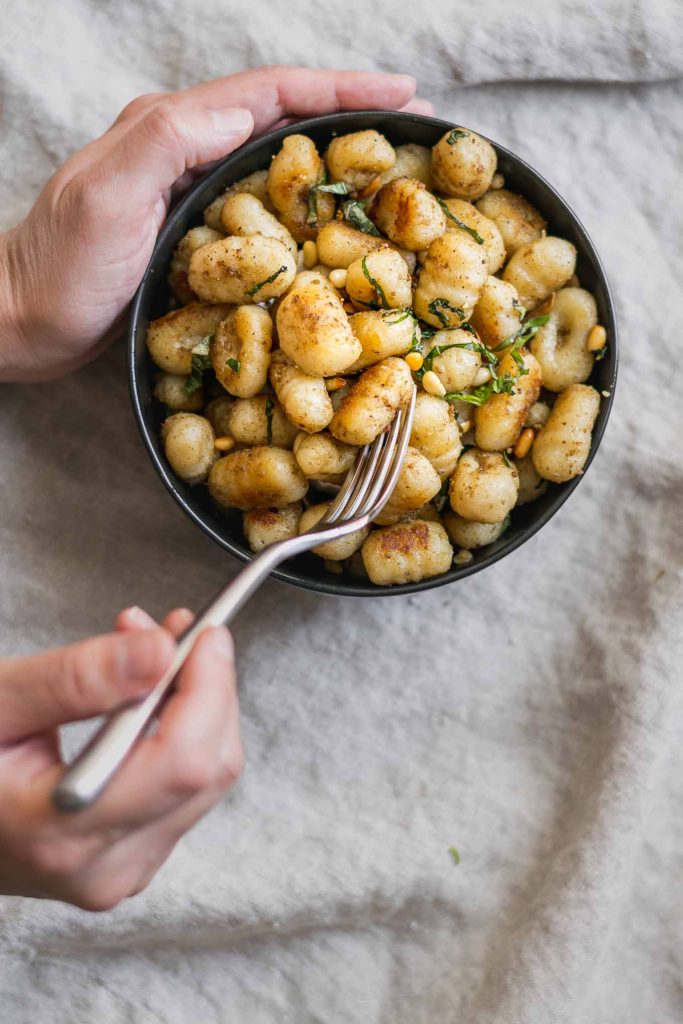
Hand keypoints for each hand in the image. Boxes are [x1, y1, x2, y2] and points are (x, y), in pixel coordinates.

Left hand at [0, 66, 430, 381]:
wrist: (19, 320)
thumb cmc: (60, 268)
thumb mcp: (105, 197)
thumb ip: (166, 142)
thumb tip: (245, 111)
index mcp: (173, 129)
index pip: (272, 94)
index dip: (340, 89)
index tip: (403, 92)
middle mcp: (187, 151)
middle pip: (285, 119)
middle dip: (353, 117)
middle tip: (415, 132)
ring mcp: (191, 193)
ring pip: (279, 163)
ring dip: (338, 161)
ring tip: (392, 175)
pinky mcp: (194, 235)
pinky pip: (265, 211)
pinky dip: (307, 210)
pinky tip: (334, 231)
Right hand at [0, 607, 240, 909]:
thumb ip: (76, 678)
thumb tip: (159, 651)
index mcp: (63, 832)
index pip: (185, 762)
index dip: (209, 688)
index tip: (204, 633)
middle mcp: (103, 866)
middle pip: (209, 768)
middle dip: (205, 686)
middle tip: (171, 630)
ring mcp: (121, 869)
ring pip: (208, 777)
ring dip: (195, 703)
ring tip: (146, 653)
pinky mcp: (131, 856)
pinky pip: (187, 788)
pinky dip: (182, 730)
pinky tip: (145, 696)